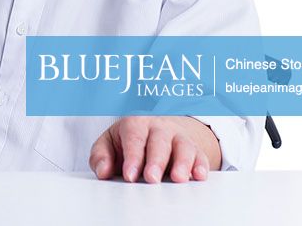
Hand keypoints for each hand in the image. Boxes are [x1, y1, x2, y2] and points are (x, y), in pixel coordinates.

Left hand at [88, 116, 219, 182]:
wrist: (155, 129)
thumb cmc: (129, 139)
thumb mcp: (109, 143)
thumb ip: (101, 156)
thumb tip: (102, 171)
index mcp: (135, 123)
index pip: (134, 138)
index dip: (132, 157)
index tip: (129, 175)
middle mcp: (159, 128)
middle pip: (159, 141)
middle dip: (156, 161)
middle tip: (151, 179)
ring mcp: (178, 137)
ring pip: (183, 146)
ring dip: (182, 162)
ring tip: (178, 179)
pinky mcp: (194, 150)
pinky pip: (200, 156)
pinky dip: (201, 166)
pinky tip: (199, 176)